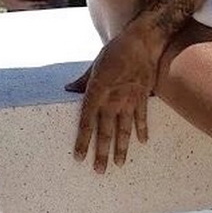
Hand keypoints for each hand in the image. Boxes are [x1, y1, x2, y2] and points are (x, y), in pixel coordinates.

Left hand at [65, 26, 159, 172]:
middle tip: (99, 171)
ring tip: (119, 164)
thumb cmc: (116, 50)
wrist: (142, 41)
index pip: (87, 120)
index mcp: (98, 90)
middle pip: (105, 130)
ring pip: (124, 129)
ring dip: (122, 148)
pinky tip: (142, 142)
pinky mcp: (143, 96)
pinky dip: (142, 130)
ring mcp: (129, 99)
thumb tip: (68, 90)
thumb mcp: (95, 64)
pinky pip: (142, 117)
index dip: (82, 140)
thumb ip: (83, 80)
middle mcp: (113, 98)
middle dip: (101, 152)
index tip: (79, 157)